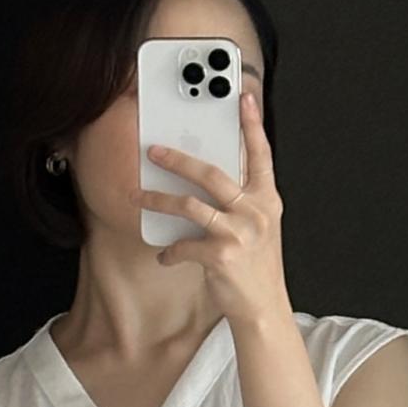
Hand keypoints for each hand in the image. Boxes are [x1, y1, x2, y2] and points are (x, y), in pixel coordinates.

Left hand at [138, 86, 289, 328]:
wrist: (263, 309)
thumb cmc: (256, 268)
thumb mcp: (258, 228)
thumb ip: (242, 201)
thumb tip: (206, 178)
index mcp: (267, 200)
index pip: (261, 154)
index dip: (252, 124)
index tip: (243, 97)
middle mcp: (256, 211)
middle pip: (211, 173)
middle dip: (178, 159)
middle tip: (153, 151)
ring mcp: (239, 232)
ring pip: (190, 204)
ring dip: (159, 200)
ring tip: (140, 197)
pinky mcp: (221, 255)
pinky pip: (184, 244)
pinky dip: (170, 251)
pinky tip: (164, 256)